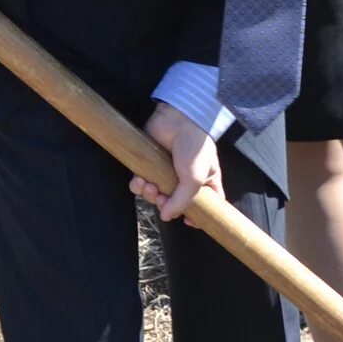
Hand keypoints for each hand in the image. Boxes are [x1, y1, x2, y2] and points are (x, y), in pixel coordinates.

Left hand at [134, 103, 221, 221]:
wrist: (177, 120)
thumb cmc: (194, 148)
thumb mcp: (195, 178)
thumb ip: (183, 201)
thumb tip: (166, 216)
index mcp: (204, 183)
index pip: (204, 206)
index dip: (196, 217)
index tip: (187, 221)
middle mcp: (185, 180)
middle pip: (174, 204)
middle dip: (165, 204)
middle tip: (161, 198)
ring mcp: (166, 174)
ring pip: (155, 196)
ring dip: (149, 195)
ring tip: (150, 186)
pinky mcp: (149, 166)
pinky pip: (140, 184)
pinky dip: (138, 185)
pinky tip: (140, 179)